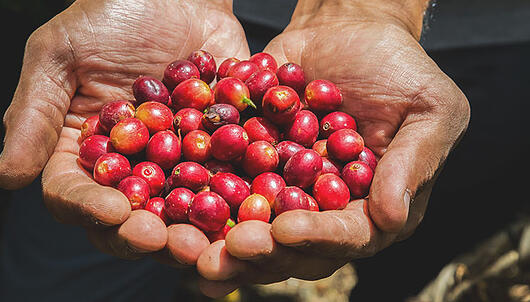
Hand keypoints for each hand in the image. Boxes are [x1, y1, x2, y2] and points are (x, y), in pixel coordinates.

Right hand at [0, 0, 249, 261]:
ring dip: (191, 231)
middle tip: (163, 242)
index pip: (75, 193)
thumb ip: (34, 114)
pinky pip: (227, 179)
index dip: (91, 208)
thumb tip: (7, 178)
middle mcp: (128, 165)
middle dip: (144, 233)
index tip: (115, 212)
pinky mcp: (218, 149)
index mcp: (82, 150)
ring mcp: (176, 161)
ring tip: (205, 242)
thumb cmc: (110, 14)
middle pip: (130, 215)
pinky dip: (235, 199)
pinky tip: (246, 212)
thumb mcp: (60, 54)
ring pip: (179, 210)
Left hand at [196, 0, 469, 295]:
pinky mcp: (253, 169)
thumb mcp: (430, 108)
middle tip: (225, 255)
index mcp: (374, 206)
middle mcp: (327, 210)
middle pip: (294, 246)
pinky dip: (200, 203)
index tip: (284, 230)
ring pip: (254, 229)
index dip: (318, 238)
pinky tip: (170, 219)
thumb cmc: (399, 65)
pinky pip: (226, 191)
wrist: (348, 30)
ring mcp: (287, 192)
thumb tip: (393, 219)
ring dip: (222, 244)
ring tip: (189, 250)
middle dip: (260, 253)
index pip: (349, 236)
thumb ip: (415, 162)